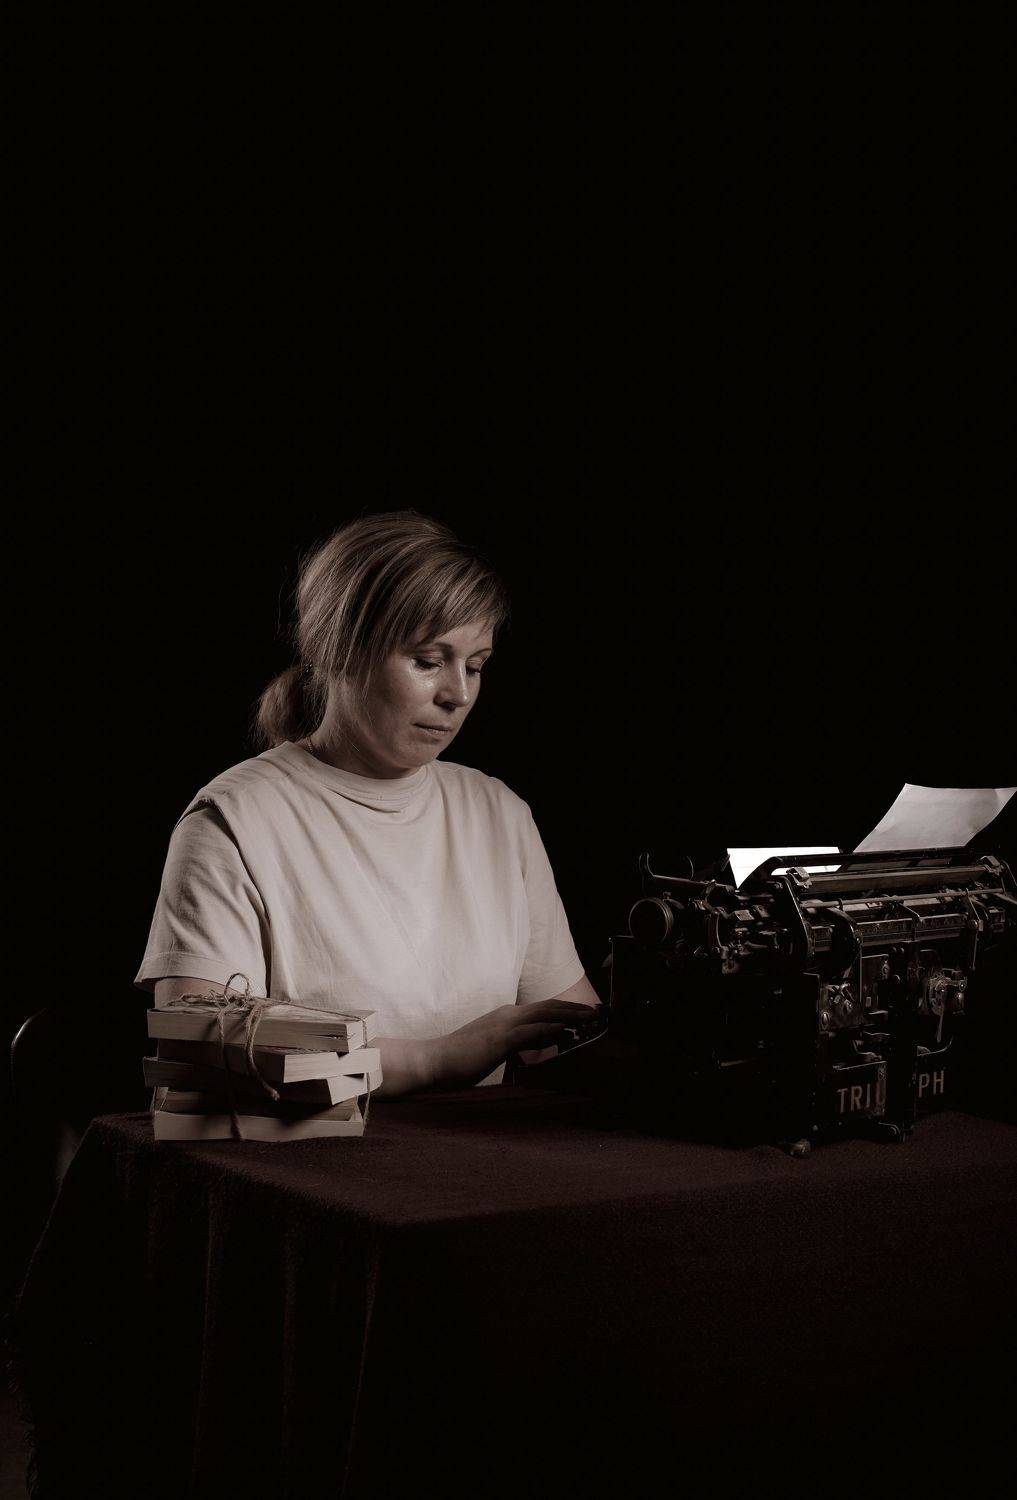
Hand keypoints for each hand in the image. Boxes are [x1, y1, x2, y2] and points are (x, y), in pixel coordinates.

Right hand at [434, 1000, 602, 1088]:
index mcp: (506, 1017)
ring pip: (543, 1014)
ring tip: (591, 1018)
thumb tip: (548, 1040)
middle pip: (548, 1007)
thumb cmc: (461, 1059)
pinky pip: (529, 1032)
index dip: (565, 1010)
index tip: (584, 1015)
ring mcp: (503, 1025)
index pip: (542, 1010)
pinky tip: (564, 1029)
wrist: (433, 1060)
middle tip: (598, 1013)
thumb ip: (521, 1043)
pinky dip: (548, 1028)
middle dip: (574, 1009)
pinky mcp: (498, 1039)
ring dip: (569, 1015)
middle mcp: (507, 1015)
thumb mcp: (497, 1048)